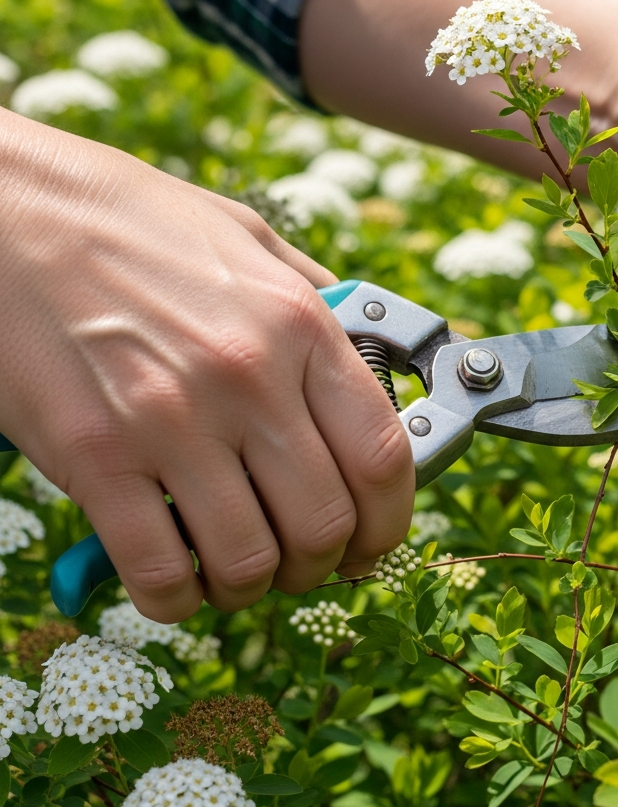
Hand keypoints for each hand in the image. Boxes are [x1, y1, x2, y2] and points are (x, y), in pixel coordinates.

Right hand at [0, 111, 412, 620]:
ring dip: (253, 587)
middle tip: (303, 563)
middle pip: (325, 523)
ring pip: (250, 560)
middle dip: (323, 565)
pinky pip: (159, 570)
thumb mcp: (250, 238)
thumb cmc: (132, 222)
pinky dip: (179, 599)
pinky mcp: (94, 456)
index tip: (374, 542)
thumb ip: (319, 298)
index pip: (381, 456)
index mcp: (299, 326)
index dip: (390, 520)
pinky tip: (177, 584)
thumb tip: (370, 350)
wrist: (7, 208)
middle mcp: (248, 378)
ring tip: (236, 571)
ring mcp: (170, 420)